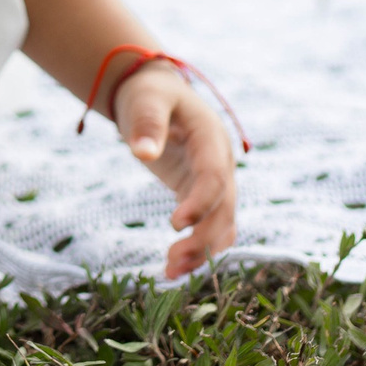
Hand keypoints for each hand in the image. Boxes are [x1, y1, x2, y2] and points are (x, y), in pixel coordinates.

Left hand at [110, 60, 237, 278]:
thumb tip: (143, 153)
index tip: (175, 223)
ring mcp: (215, 179)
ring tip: (170, 272)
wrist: (154, 93)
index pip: (214, 176)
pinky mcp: (202, 192)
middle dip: (202, 238)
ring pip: (221, 223)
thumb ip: (146, 123)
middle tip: (171, 262)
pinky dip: (199, 246)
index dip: (200, 202)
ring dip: (202, 250)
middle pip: (223, 207)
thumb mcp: (145, 100)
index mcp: (211, 137)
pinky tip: (176, 267)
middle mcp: (220, 162)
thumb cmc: (149, 94)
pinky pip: (210, 224)